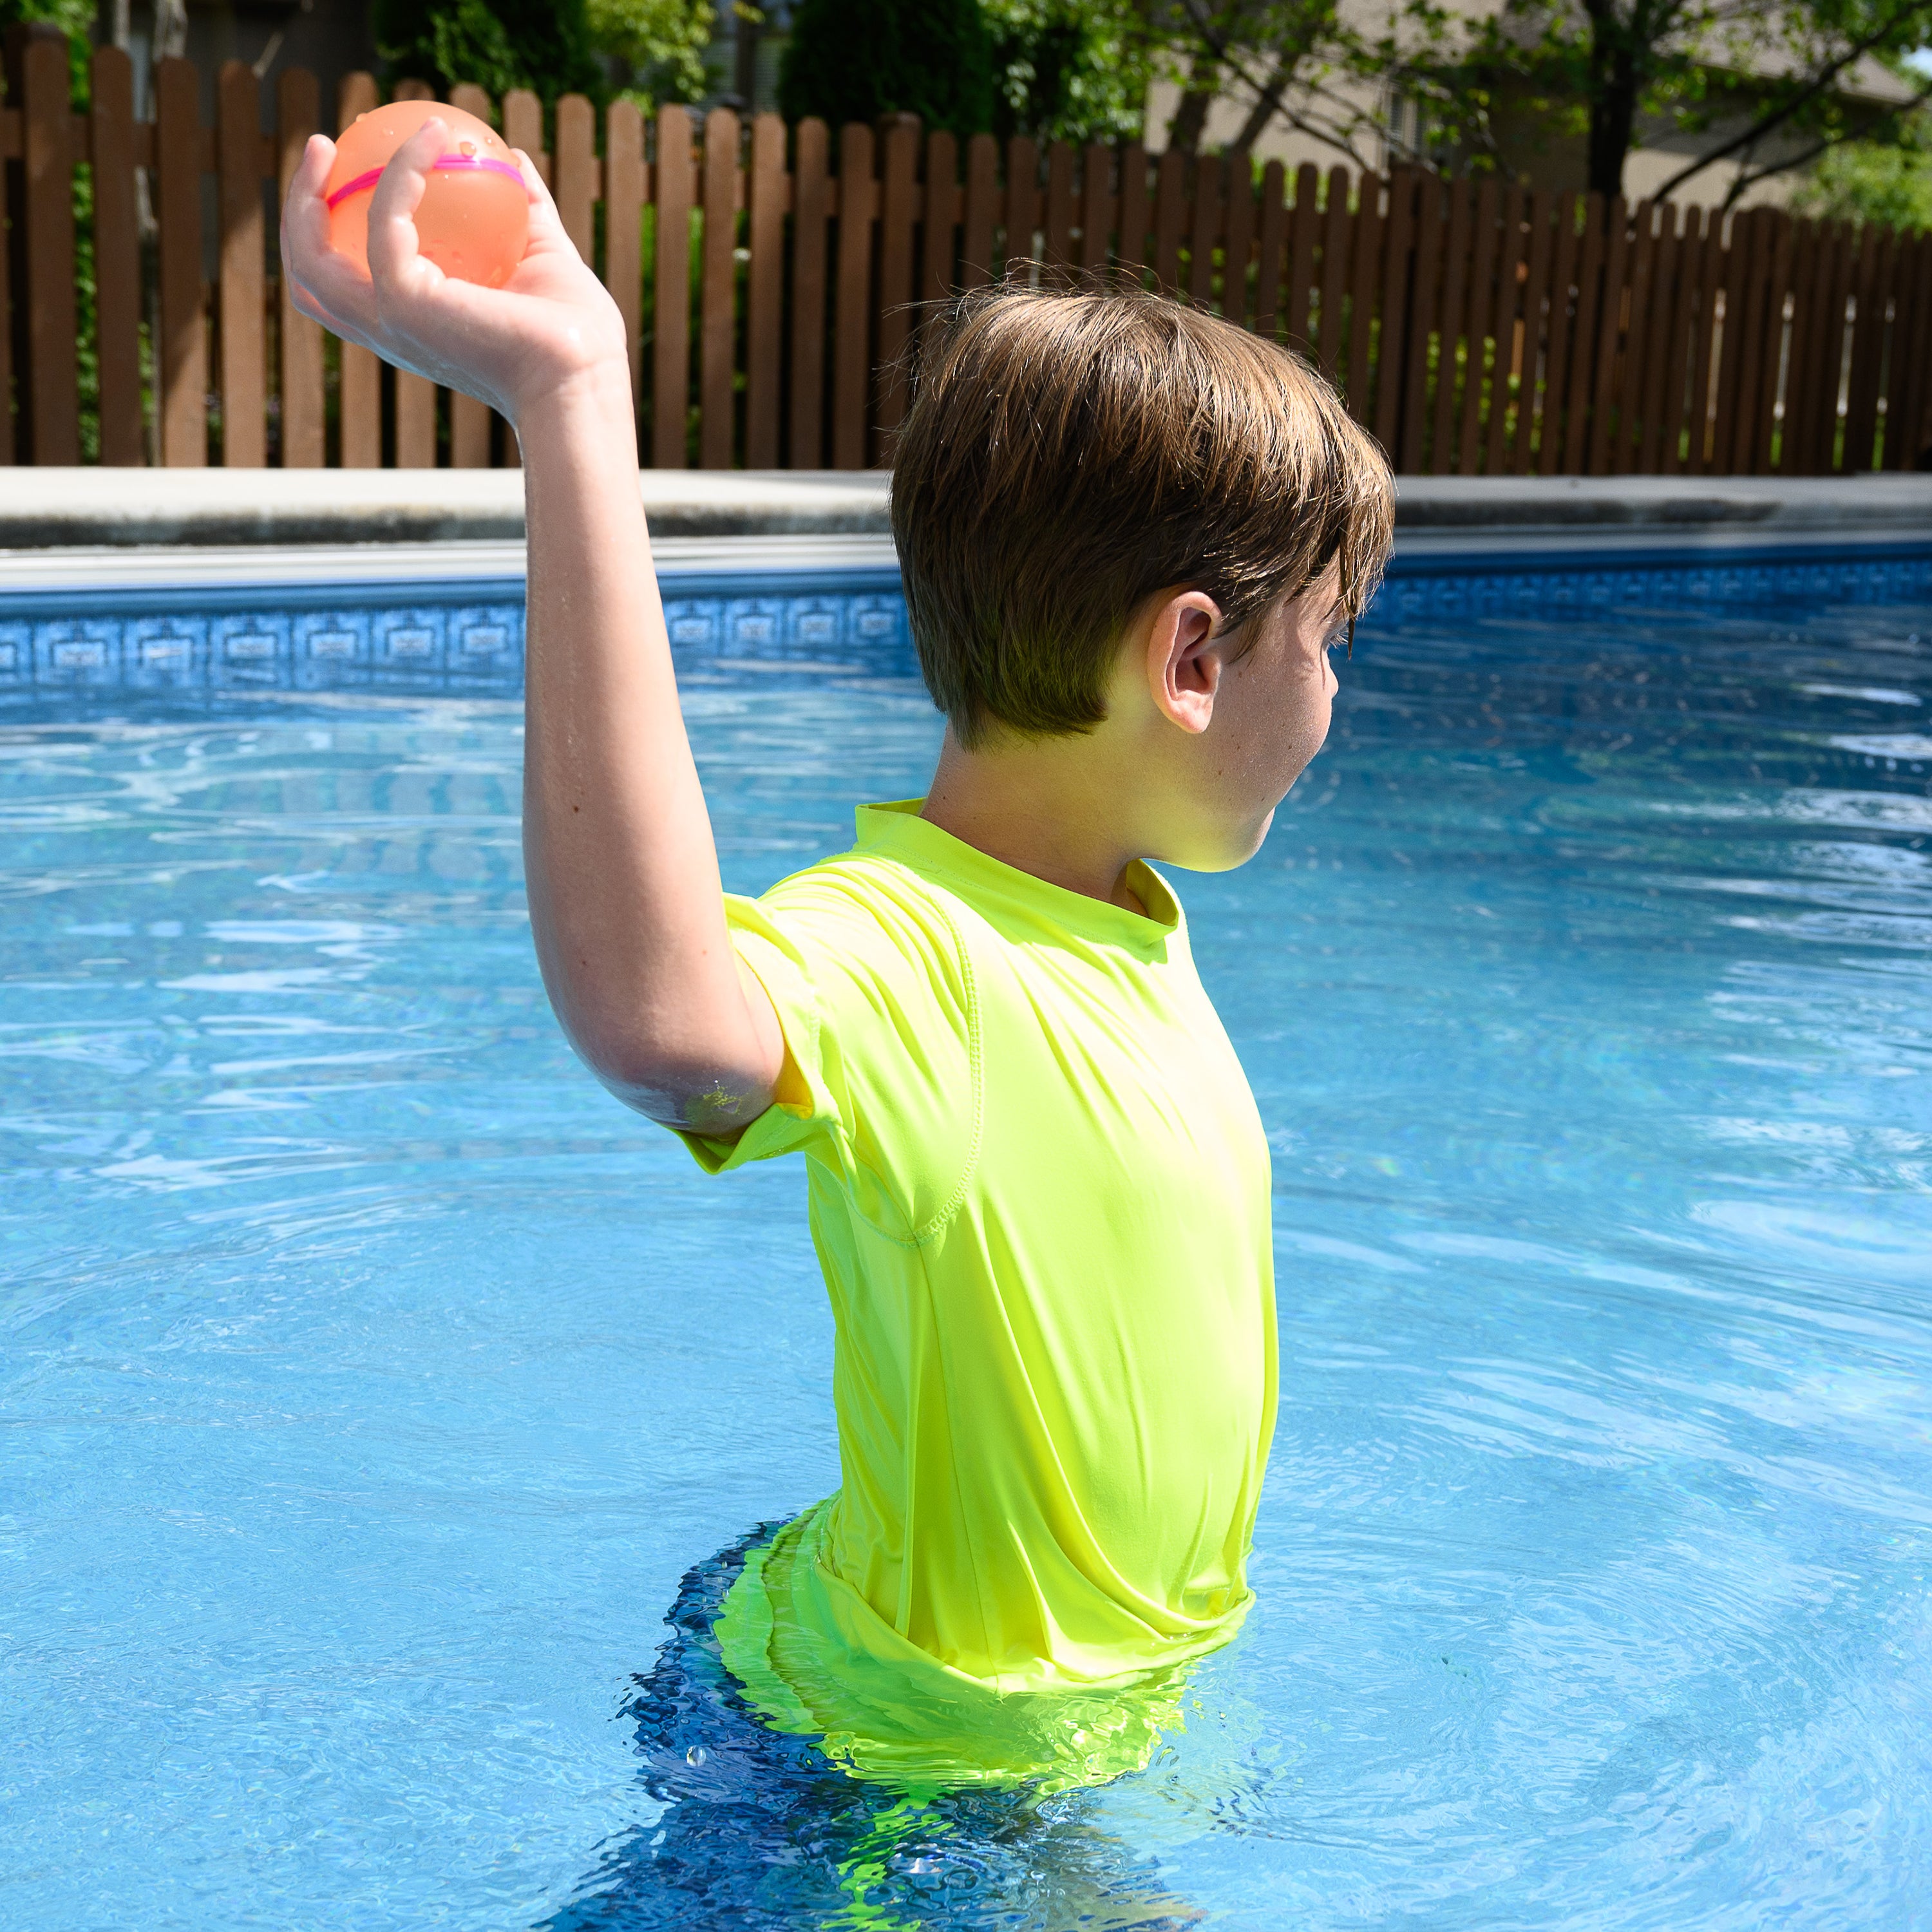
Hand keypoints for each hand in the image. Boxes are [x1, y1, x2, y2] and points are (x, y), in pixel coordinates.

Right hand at [280, 118, 631, 427]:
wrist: (583, 375)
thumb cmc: (575, 336)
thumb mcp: (545, 258)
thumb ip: (527, 210)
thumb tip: (516, 159)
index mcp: (415, 325)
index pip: (347, 286)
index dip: (326, 235)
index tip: (345, 174)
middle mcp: (390, 330)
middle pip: (309, 273)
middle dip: (298, 210)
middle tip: (321, 149)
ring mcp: (389, 319)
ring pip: (312, 254)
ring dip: (307, 192)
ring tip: (327, 140)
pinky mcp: (404, 302)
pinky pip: (386, 218)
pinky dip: (403, 170)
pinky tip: (432, 136)